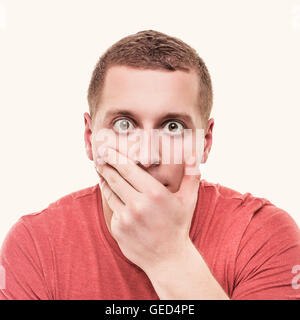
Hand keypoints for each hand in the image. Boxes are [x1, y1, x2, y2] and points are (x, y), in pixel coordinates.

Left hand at [95, 147, 200, 272]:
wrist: (168, 259)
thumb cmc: (178, 226)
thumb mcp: (189, 200)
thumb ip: (192, 176)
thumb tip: (193, 155)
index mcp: (154, 194)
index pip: (127, 169)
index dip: (114, 156)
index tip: (107, 149)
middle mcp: (138, 204)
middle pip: (114, 178)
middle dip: (105, 165)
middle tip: (99, 156)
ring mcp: (126, 218)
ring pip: (109, 192)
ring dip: (104, 179)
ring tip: (101, 170)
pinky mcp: (118, 229)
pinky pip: (112, 208)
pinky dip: (110, 197)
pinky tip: (110, 191)